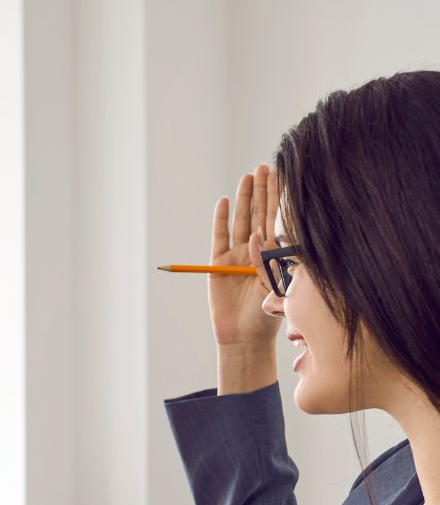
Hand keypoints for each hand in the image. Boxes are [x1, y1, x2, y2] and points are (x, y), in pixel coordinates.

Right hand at [209, 163, 279, 350]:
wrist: (243, 337)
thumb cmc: (265, 317)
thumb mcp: (276, 288)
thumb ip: (268, 263)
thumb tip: (258, 237)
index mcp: (274, 255)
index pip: (278, 220)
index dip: (280, 198)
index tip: (285, 175)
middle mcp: (257, 251)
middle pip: (261, 214)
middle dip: (264, 191)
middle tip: (266, 166)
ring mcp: (237, 256)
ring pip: (242, 220)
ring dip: (246, 198)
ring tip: (249, 176)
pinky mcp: (218, 264)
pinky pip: (219, 236)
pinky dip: (221, 219)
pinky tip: (225, 201)